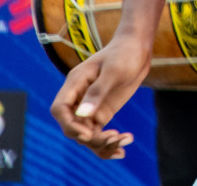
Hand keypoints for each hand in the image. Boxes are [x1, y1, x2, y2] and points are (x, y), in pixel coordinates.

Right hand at [50, 35, 150, 158]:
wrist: (137, 48)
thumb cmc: (124, 53)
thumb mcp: (114, 70)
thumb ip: (97, 91)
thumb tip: (82, 114)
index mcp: (75, 83)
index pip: (59, 109)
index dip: (69, 124)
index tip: (89, 133)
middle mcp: (78, 98)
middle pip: (72, 127)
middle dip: (89, 137)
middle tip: (113, 137)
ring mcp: (89, 107)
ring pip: (85, 135)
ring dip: (101, 144)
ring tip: (123, 141)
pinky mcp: (101, 113)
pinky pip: (98, 134)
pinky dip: (108, 143)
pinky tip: (124, 147)